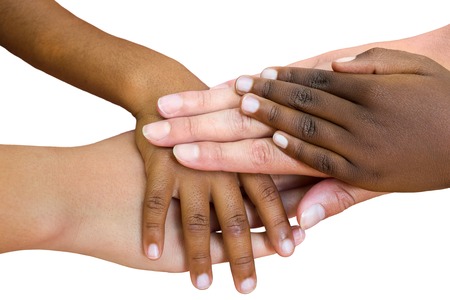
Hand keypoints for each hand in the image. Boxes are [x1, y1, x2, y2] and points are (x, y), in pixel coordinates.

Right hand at [138, 115, 301, 293]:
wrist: (161, 90)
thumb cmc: (205, 114)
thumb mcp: (240, 127)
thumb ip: (264, 157)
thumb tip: (291, 187)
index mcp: (244, 153)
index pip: (268, 195)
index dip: (279, 224)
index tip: (289, 252)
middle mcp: (221, 163)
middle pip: (236, 217)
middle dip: (243, 255)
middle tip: (248, 288)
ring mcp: (188, 164)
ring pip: (196, 220)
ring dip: (198, 256)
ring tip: (203, 285)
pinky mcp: (157, 162)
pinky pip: (155, 203)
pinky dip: (153, 229)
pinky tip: (151, 254)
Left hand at [235, 48, 449, 191]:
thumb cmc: (443, 97)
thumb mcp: (415, 69)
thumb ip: (374, 63)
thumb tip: (335, 66)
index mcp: (373, 91)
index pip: (316, 82)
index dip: (284, 78)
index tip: (259, 74)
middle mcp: (363, 120)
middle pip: (304, 104)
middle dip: (268, 95)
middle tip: (238, 90)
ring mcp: (362, 150)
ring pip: (307, 131)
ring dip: (272, 119)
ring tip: (243, 110)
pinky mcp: (365, 176)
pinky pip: (323, 163)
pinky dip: (297, 151)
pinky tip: (273, 140)